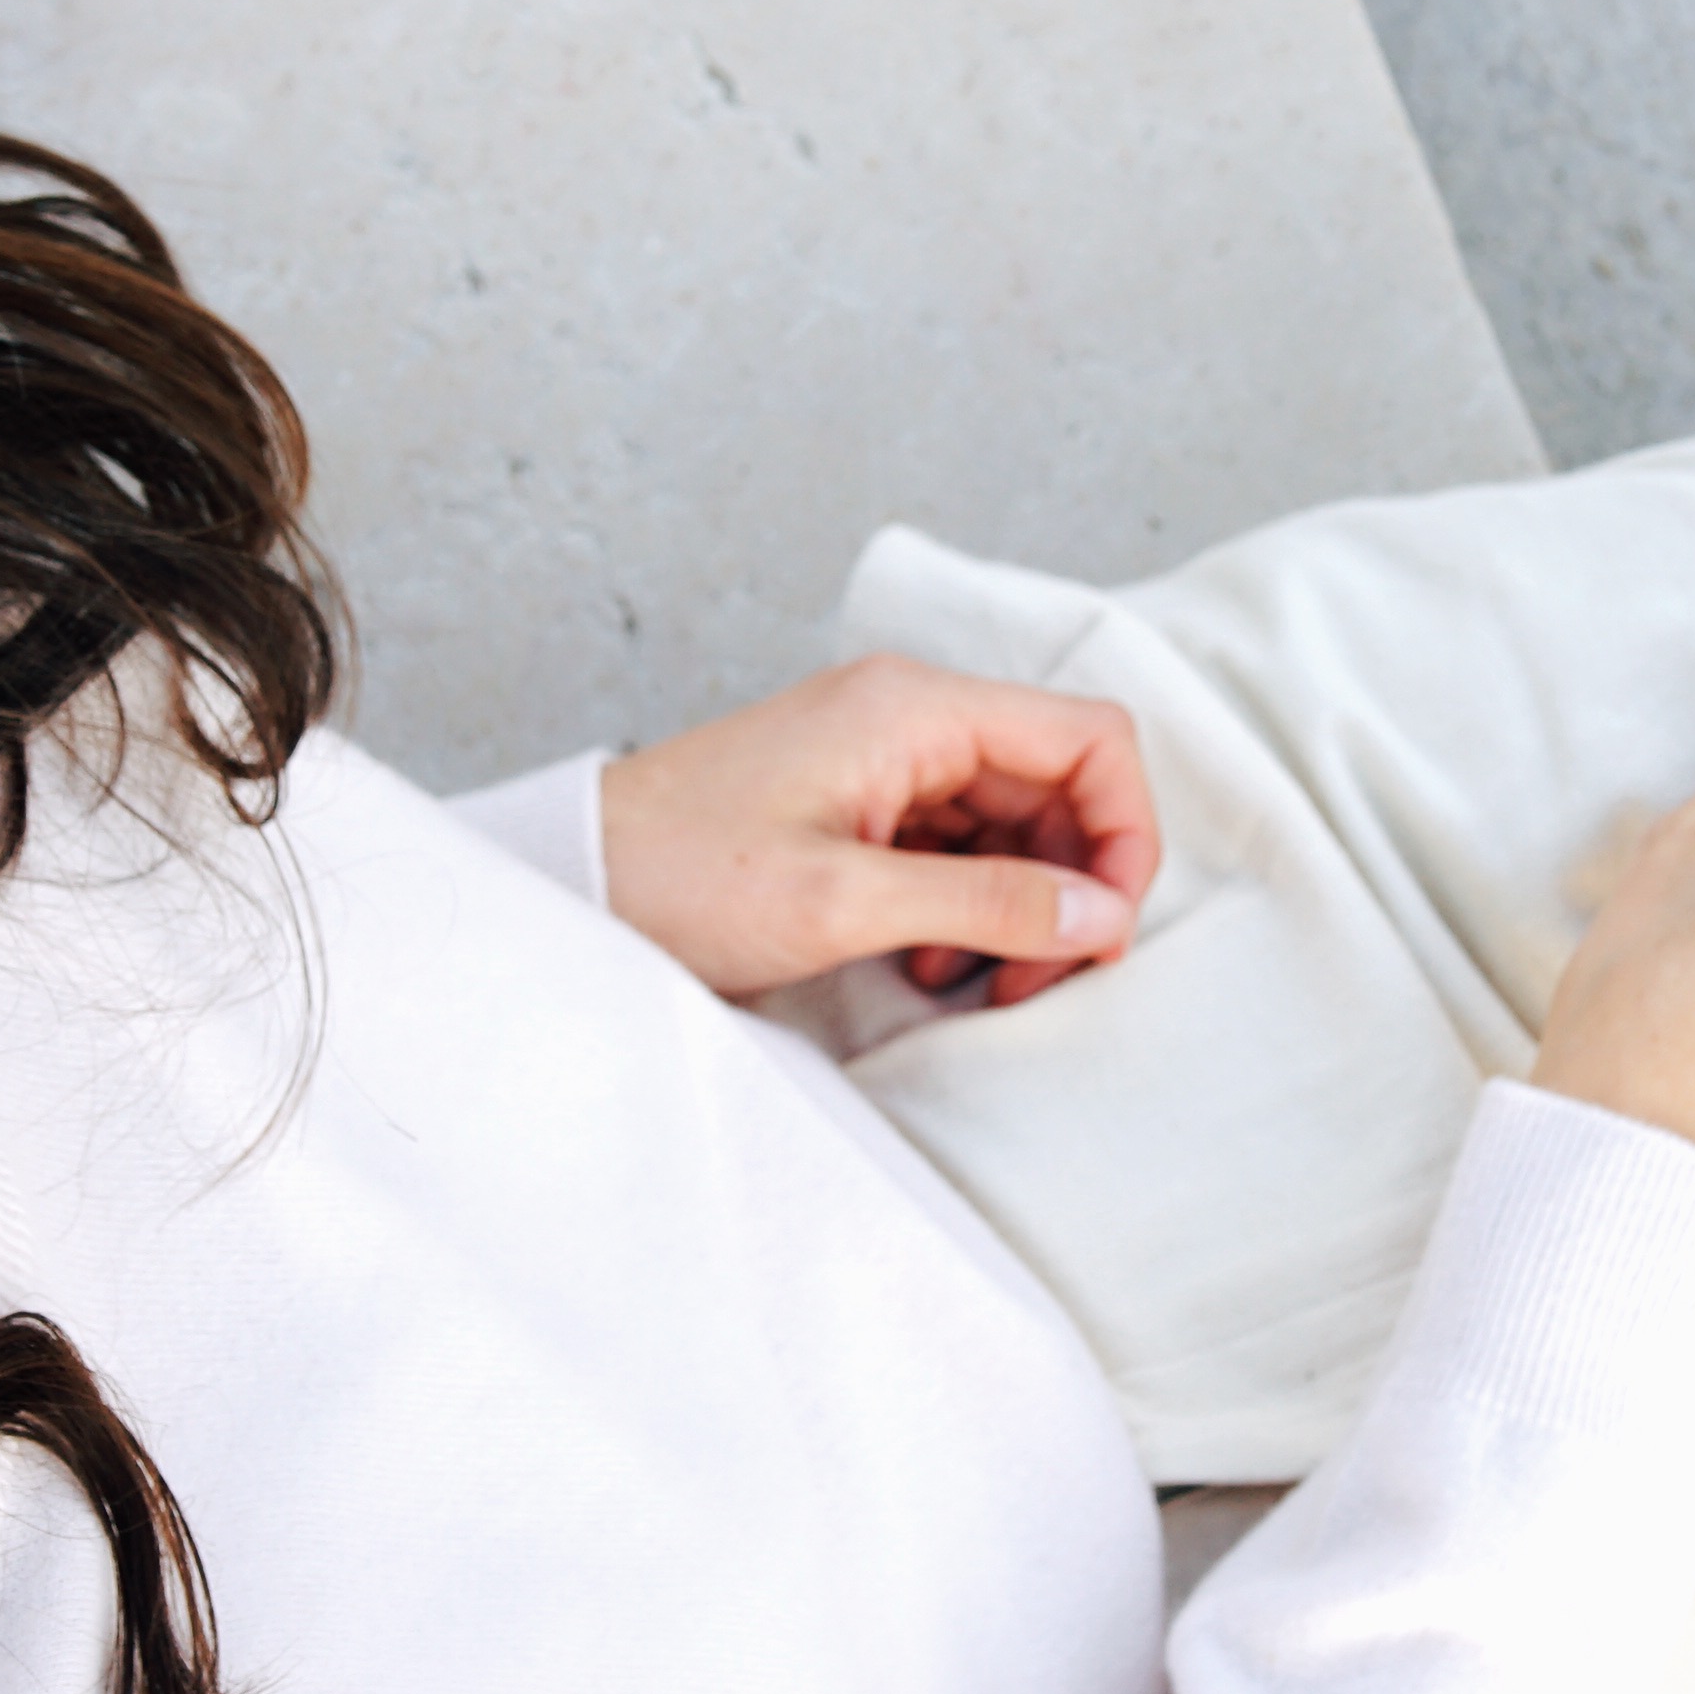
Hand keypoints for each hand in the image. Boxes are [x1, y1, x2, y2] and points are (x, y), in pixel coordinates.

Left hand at [600, 656, 1163, 1005]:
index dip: (1124, 833)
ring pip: (1012, 826)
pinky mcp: (856, 805)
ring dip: (1018, 909)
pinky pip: (955, 849)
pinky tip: (928, 967)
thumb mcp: (845, 904)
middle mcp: (909, 718)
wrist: (570, 882)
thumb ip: (988, 904)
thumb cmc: (678, 877)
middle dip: (1070, 887)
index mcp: (915, 708)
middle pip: (1059, 787)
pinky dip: (965, 911)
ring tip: (975, 984)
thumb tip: (1103, 916)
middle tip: (1040, 981)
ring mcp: (882, 759)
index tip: (1105, 928)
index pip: (1090, 739)